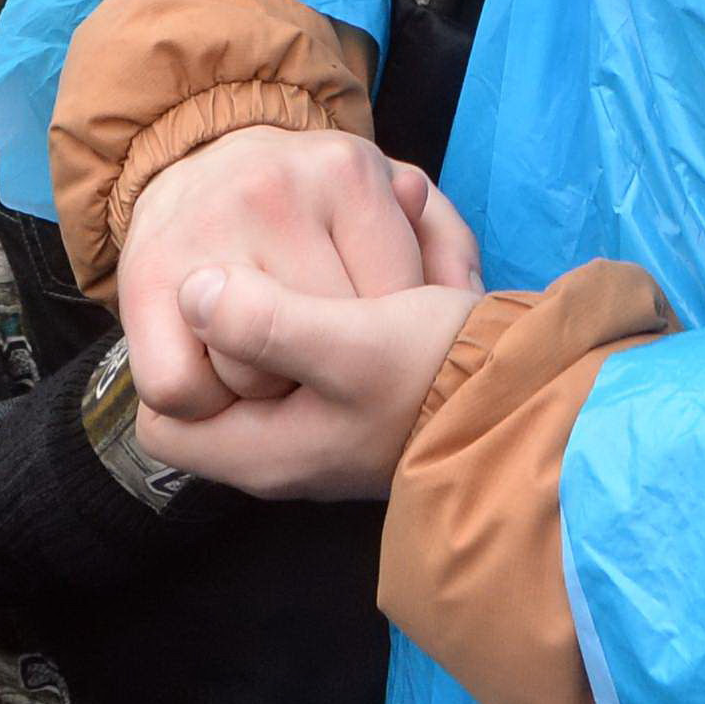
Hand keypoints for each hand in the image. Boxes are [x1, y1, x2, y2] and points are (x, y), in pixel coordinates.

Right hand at [115, 124, 436, 420]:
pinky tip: (213, 366)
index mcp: (348, 171)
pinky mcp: (142, 280)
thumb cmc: (307, 206)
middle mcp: (276, 190)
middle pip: (329, 348)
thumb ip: (441, 237)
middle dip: (326, 369)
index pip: (398, 308)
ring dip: (262, 392)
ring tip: (265, 355)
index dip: (385, 341)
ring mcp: (206, 230)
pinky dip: (198, 402)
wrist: (192, 164)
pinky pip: (181, 393)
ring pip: (256, 378)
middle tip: (311, 349)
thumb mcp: (384, 199)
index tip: (365, 330)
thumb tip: (451, 280)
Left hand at [137, 267, 482, 499]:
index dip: (173, 362)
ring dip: (295, 295)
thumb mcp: (353, 345)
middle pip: (217, 378)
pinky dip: (339, 294)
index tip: (209, 300)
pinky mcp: (362, 389)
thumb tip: (194, 292)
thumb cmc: (444, 379)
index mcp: (267, 450)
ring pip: (269, 349)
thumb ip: (267, 323)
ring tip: (334, 253)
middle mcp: (287, 444)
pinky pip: (319, 336)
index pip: (166, 422)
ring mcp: (325, 419)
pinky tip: (376, 257)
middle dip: (237, 317)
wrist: (538, 396)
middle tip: (275, 266)